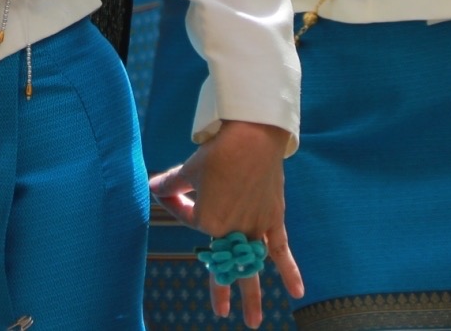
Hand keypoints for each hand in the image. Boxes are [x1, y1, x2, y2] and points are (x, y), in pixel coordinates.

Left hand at [150, 121, 303, 326]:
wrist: (252, 139)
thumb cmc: (216, 153)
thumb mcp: (188, 169)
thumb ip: (171, 184)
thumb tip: (153, 187)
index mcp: (207, 221)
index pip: (189, 219)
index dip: (178, 203)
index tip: (174, 185)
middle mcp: (231, 231)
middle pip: (223, 264)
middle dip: (220, 290)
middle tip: (221, 313)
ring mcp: (255, 228)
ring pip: (251, 268)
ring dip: (252, 295)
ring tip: (253, 321)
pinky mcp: (273, 220)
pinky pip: (281, 251)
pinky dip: (289, 271)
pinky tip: (297, 292)